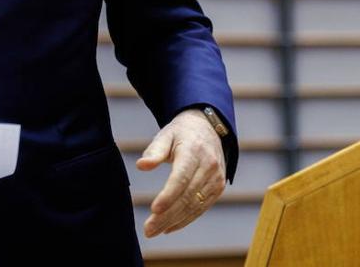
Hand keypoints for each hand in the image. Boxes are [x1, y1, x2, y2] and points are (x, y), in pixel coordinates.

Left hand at [136, 109, 225, 237]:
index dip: (168, 195)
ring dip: (174, 221)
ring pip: (194, 206)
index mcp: (194, 151)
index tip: (153, 209)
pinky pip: (201, 208)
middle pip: (187, 196)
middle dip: (167, 216)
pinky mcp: (218, 188)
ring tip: (154, 231)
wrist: (208, 129)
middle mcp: (209, 166)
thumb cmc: (181, 134)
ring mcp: (216, 179)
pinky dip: (185, 220)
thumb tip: (141, 166)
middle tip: (148, 230)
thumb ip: (154, 151)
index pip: (181, 178)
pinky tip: (169, 227)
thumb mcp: (166, 135)